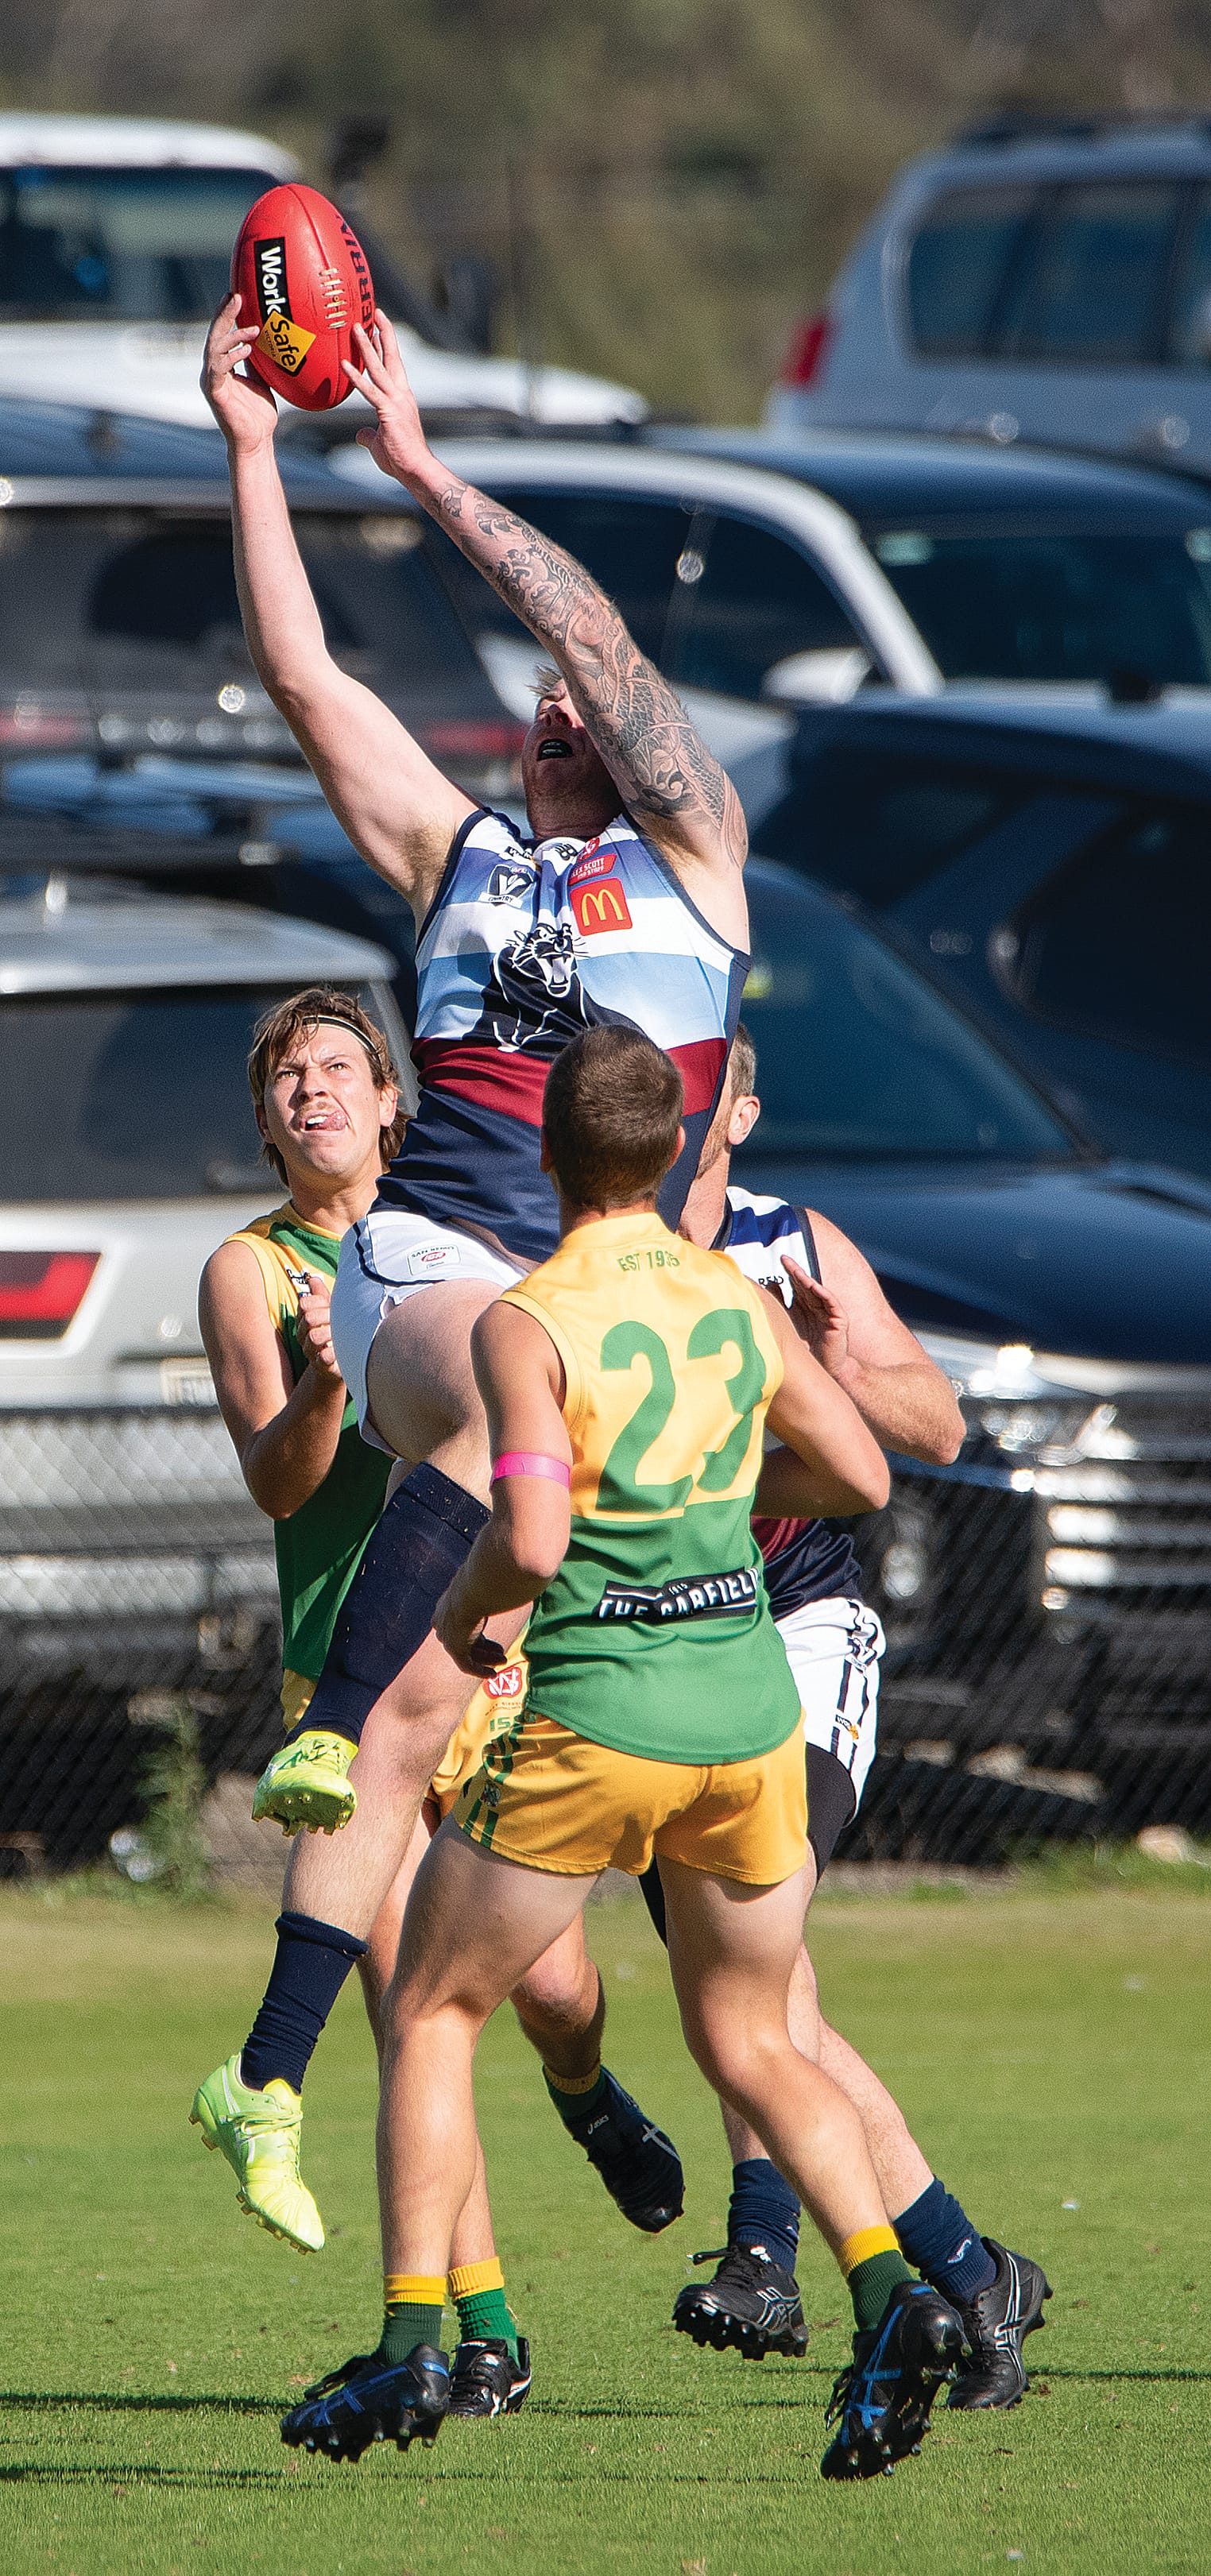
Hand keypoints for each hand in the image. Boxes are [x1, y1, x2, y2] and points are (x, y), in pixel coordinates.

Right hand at [202, 292, 277, 450]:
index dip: (226, 313)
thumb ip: (258, 361)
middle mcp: (213, 370)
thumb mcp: (262, 380)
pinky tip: (247, 350)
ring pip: (215, 348)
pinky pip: (219, 369)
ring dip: (233, 335)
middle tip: (236, 296)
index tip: (235, 294)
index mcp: (222, 366)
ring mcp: (211, 381)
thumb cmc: (259, 414)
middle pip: (214, 334)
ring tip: (252, 328)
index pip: (221, 333)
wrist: (256, 441)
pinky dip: (232, 357)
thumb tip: (267, 341)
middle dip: (224, 314)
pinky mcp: (215, 393)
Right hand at [296, 1276, 343, 1385]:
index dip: (319, 1301)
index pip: (304, 1304)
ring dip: (330, 1332)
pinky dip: (333, 1352)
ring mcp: (311, 1351)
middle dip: (326, 1315)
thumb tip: (313, 1278)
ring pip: (313, 1337)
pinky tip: (340, 1349)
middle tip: (338, 1318)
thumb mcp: (329, 1312)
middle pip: (308, 1318)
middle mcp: (304, 1335)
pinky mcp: (322, 1366)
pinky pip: (324, 1357)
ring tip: (341, 1334)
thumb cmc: (334, 1332)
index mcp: (304, 1319)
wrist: (337, 1363)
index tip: (330, 1304)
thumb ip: (321, 1296)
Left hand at [344, 311, 428, 484]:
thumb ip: (369, 435)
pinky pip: (369, 391)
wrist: (417, 470)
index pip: (393, 366)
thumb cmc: (402, 460)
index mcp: (402, 397)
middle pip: (391, 357)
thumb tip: (360, 435)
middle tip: (376, 312)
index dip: (385, 346)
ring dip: (366, 346)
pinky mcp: (388, 412)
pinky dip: (356, 377)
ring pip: (379, 368)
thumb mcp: (380, 443)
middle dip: (384, 333)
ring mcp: (396, 402)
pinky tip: (344, 364)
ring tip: (356, 327)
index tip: (379, 328)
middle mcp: (401, 394)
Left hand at [434, 1581, 508, 1678]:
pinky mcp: (454, 1648)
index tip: (494, 1638)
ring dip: (486, 1659)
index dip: (479, 1633)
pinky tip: (493, 1674)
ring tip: (503, 1660)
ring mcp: (447, 1636)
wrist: (477, 1589)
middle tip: (501, 1651)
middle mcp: (444, 1622)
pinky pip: (467, 1665)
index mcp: (448, 1605)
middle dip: (485, 1648)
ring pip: (468, 1653)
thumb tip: (506, 1576)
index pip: (462, 1624)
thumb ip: (490, 1587)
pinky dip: (480, 1671)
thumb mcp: (485, 1583)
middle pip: (465, 1640)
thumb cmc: (486, 1581)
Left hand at [782, 1257, 852, 1379]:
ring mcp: (828, 1312)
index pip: (796, 1285)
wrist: (824, 1369)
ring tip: (796, 1271)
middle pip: (806, 1285)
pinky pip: (832, 1303)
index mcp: (804, 1306)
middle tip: (785, 1259)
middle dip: (796, 1272)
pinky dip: (824, 1294)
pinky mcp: (839, 1320)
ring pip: (817, 1292)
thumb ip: (780, 1304)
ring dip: (807, 1280)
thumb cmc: (806, 1349)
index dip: (789, 1272)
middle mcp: (816, 1306)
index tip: (780, 1259)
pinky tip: (814, 1286)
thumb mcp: (788, 1324)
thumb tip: (768, 1284)